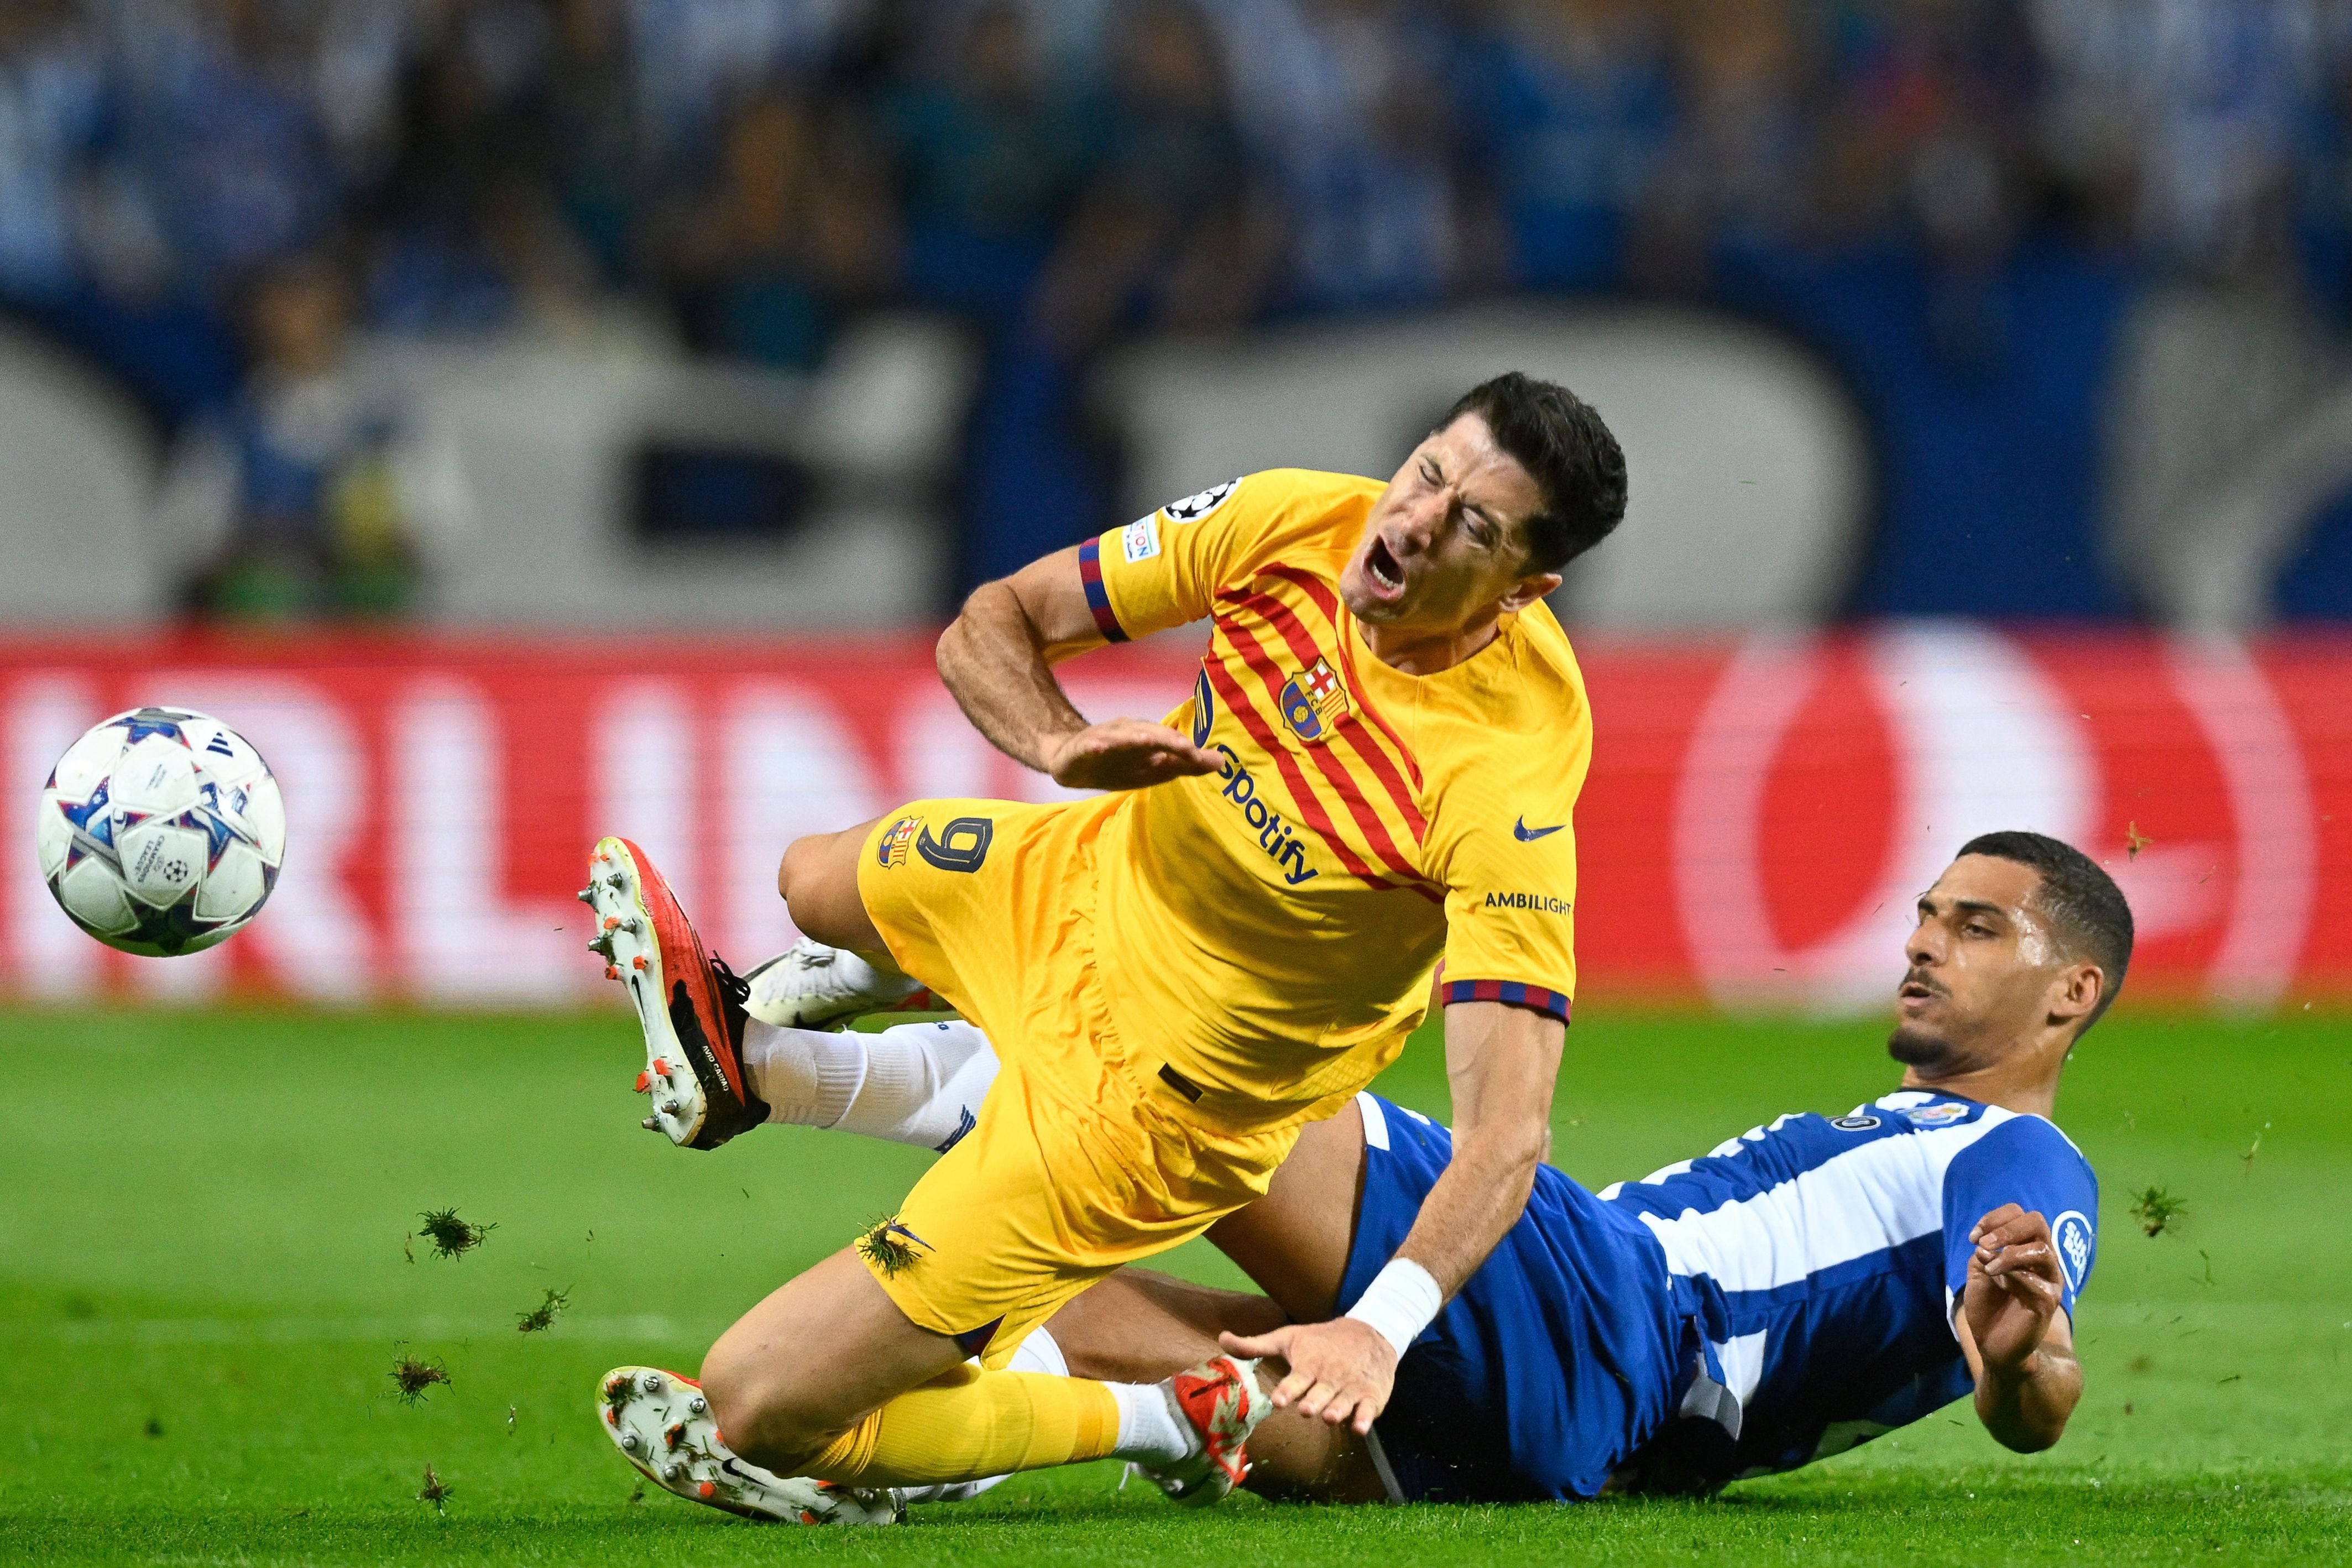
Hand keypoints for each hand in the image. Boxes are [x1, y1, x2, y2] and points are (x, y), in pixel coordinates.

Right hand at [1042, 719, 1219, 790]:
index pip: (1171, 742)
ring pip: (1121, 736)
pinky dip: (1096, 745)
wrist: (1071, 761)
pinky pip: (1089, 745)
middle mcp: (1128, 732)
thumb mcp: (1153, 769)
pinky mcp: (1082, 748)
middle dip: (1168, 740)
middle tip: (1187, 748)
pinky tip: (1100, 747)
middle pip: (1150, 734)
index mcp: (1147, 738)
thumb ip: (1186, 765)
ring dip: (1134, 737)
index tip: (1207, 759)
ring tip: (1147, 740)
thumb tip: (1222, 762)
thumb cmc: (1118, 763)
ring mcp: (1104, 737)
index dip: (1188, 749)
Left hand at [1218, 1317, 1396, 1434]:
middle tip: (1306, 1409)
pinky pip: (1368, 1410)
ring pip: (1343, 1403)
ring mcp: (1351, 1388)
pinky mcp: (1371, 1396)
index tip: (1278, 1400)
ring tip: (1330, 1417)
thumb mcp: (1288, 1338)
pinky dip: (1365, 1418)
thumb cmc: (1321, 1340)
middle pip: (1320, 1394)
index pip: (1296, 1379)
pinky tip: (1359, 1426)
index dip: (1287, 1390)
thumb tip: (1220, 1338)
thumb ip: (1254, 1345)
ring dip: (1337, 1410)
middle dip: (1313, 1402)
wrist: (1370, 1332)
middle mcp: (1330, 1377)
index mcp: (1309, 1364)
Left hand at [1963, 1204, 2062, 1375]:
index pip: (2021, 1215)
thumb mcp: (1979, 1270)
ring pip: (2042, 1249)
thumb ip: (1984, 1252)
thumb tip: (1987, 1245)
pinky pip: (2036, 1280)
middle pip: (2038, 1223)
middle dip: (2007, 1228)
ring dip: (2010, 1252)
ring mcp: (2049, 1281)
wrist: (1992, 1343)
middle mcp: (2043, 1260)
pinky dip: (2012, 1275)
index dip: (1995, 1218)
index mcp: (2027, 1248)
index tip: (1973, 1237)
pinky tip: (1996, 1280)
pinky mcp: (2048, 1302)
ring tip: (1989, 1265)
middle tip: (1984, 1243)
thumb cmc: (1988, 1304)